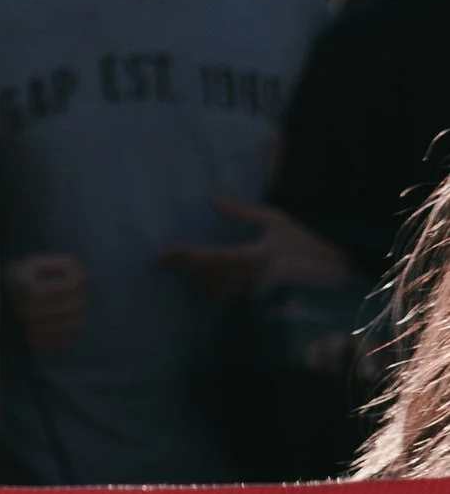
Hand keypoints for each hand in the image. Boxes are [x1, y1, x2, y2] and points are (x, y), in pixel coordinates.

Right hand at [2, 253, 88, 350]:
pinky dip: (68, 331)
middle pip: (78, 304)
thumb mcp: (30, 264)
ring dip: (77, 313)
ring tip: (68, 308)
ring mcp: (33, 331)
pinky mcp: (35, 346)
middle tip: (73, 293)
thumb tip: (88, 275)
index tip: (73, 277)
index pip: (72, 284)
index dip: (77, 278)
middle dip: (79, 295)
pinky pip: (68, 340)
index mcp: (28, 288)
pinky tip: (60, 322)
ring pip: (77, 323)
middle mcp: (30, 312)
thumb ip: (60, 264)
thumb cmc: (12, 281)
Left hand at [160, 196, 351, 304]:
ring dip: (192, 281)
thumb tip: (212, 197)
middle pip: (207, 276)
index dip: (185, 257)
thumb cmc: (304, 240)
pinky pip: (227, 297)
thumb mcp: (275, 219)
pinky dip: (208, 292)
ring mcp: (254, 288)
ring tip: (174, 269)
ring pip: (214, 290)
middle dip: (182, 269)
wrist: (332, 268)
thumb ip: (241, 211)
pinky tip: (195, 286)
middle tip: (161, 262)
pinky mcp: (257, 295)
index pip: (211, 258)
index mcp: (255, 256)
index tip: (163, 253)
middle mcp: (251, 276)